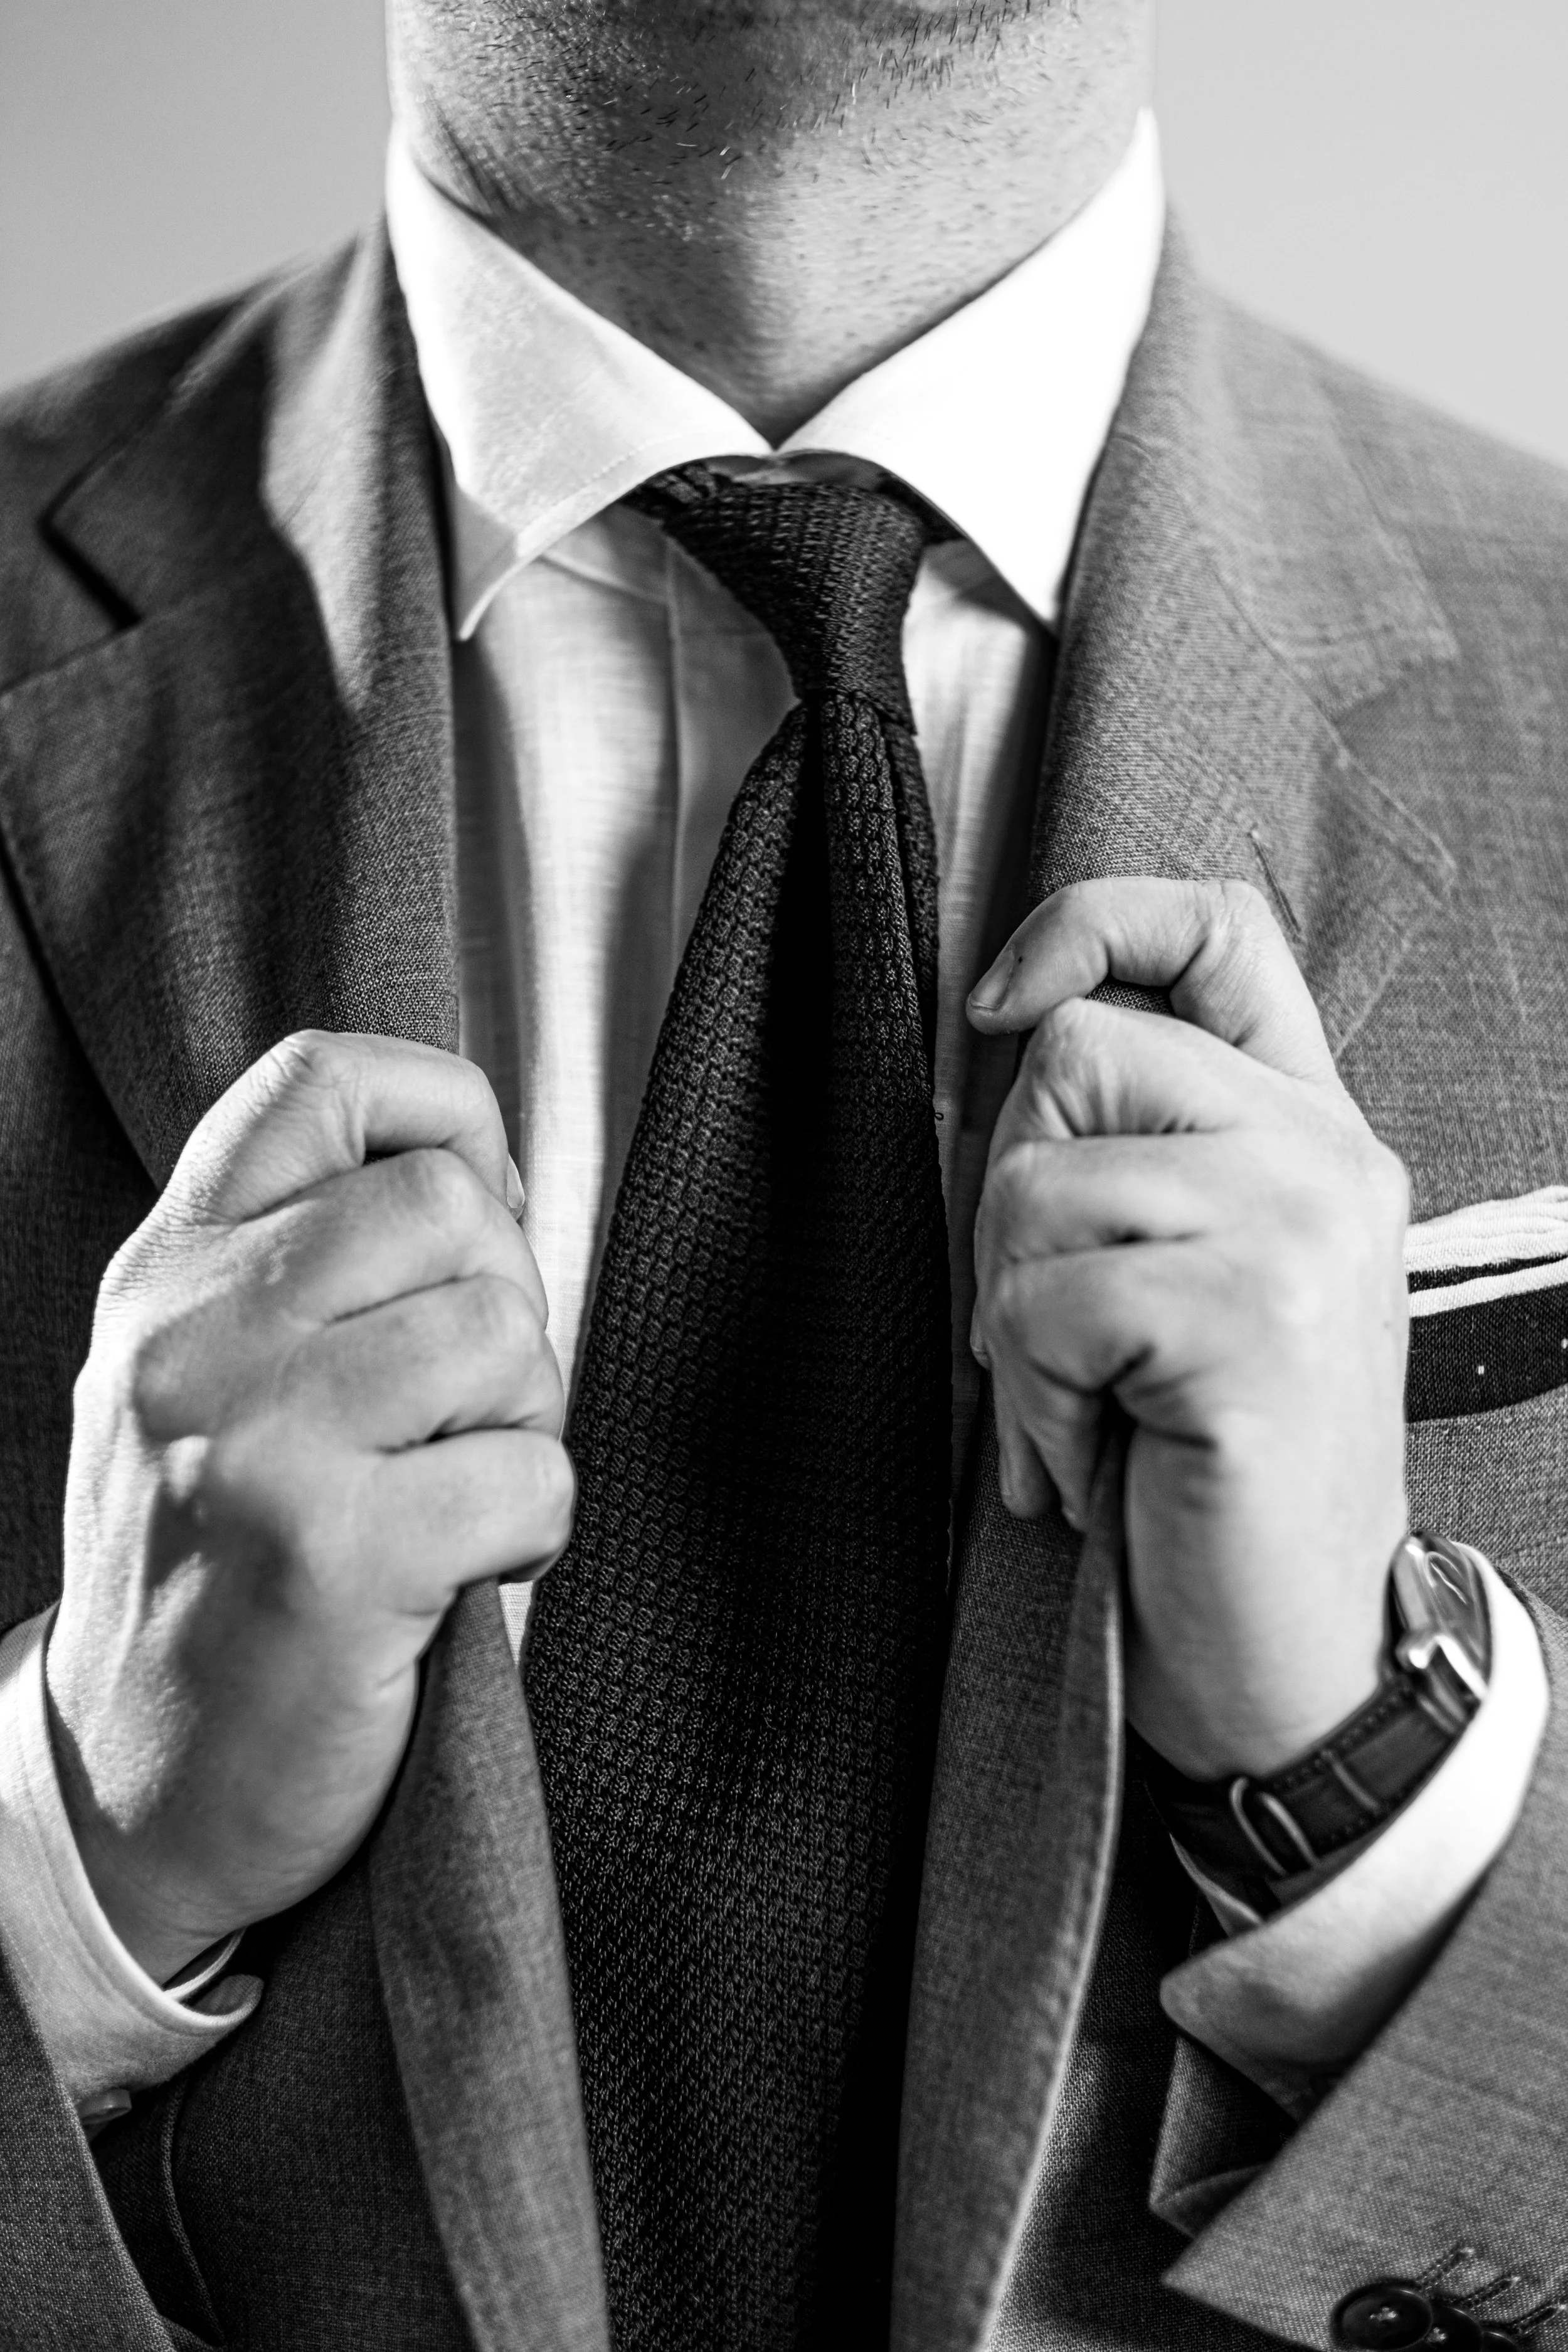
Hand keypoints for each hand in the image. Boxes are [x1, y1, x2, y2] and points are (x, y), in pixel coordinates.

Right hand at [47, 1033, 572, 1985]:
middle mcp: (193, 1336)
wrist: (132, 1795)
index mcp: (169, 1271)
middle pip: (452, 1207)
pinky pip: (533, 1475)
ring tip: (456, 1494)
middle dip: (507, 1306)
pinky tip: (461, 1580)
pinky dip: (533, 1533)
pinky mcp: (331, 1557)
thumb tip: (497, 1185)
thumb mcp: (210, 1381)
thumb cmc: (216, 1568)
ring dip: (524, 1423)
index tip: (475, 1220)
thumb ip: (307, 1266)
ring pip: (504, 1333)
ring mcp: (255, 1441)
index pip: (322, 1078)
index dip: (450, 1118)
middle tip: (465, 1414)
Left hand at [967, 879, 1409, 1780]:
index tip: (1001, 1003)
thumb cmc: (1201, 1471)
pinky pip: (1050, 1303)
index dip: (1091, 923)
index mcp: (1309, 1128)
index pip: (1218, 928)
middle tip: (1051, 1340)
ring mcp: (1303, 1231)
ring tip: (1083, 1416)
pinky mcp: (1259, 1322)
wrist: (1290, 1653)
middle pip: (1075, 1050)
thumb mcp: (1173, 1280)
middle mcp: (1326, 1156)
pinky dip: (1036, 1404)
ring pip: (1039, 1183)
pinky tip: (1095, 1467)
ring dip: (1015, 1329)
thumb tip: (997, 1040)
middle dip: (1007, 1204)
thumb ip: (1127, 1154)